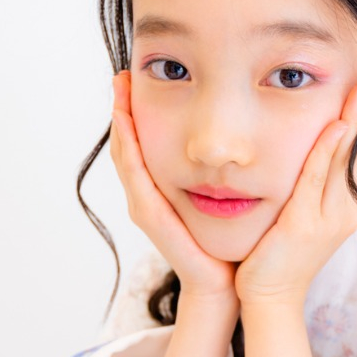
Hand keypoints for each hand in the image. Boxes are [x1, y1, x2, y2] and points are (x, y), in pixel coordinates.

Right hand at [110, 71, 238, 304]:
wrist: (226, 281)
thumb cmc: (227, 240)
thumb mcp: (222, 195)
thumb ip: (219, 170)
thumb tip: (235, 136)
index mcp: (160, 189)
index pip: (141, 143)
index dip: (136, 111)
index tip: (138, 76)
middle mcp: (146, 196)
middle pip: (126, 144)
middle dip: (122, 109)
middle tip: (123, 75)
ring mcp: (145, 206)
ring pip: (126, 156)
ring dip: (121, 122)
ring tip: (121, 90)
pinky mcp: (151, 217)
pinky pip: (136, 176)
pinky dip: (129, 150)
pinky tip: (127, 125)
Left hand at [234, 81, 356, 307]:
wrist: (270, 296)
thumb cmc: (287, 254)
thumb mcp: (321, 219)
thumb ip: (342, 191)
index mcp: (352, 207)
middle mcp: (348, 211)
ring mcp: (329, 219)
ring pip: (348, 162)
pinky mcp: (304, 225)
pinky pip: (317, 179)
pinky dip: (327, 151)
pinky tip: (337, 125)